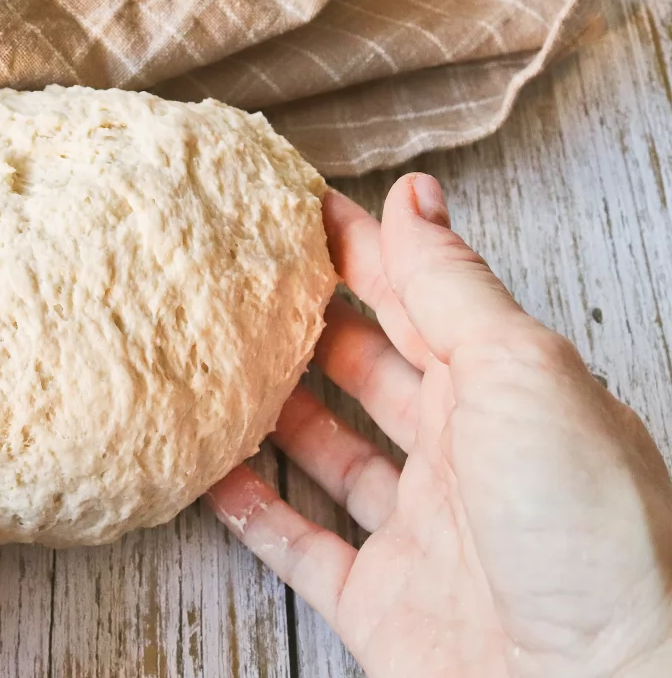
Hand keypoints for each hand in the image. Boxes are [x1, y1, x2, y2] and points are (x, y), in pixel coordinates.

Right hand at [209, 173, 671, 677]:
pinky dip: (249, 509)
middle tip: (241, 275)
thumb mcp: (519, 372)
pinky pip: (296, 544)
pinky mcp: (378, 601)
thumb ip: (451, 286)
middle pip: (367, 369)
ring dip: (274, 409)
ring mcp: (416, 529)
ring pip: (327, 451)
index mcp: (504, 390)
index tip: (292, 206)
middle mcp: (461, 453)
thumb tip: (414, 193)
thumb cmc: (585, 528)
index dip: (357, 247)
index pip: (415, 297)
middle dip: (308, 319)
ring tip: (216, 361)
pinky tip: (208, 471)